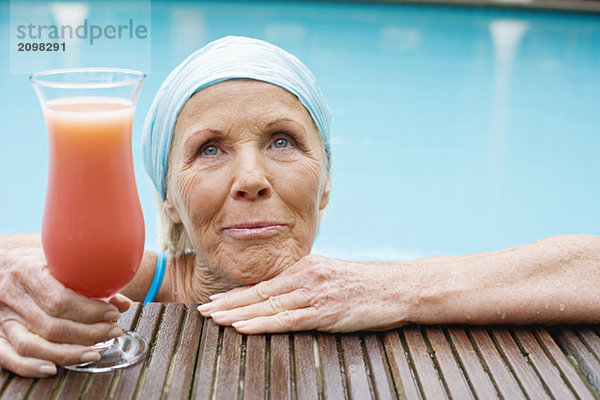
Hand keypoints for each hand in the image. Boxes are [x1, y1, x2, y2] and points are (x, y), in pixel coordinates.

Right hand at [0, 247, 131, 376]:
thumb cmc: (34, 264)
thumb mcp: (59, 262)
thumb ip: (89, 281)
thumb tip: (123, 303)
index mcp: (28, 272)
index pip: (61, 300)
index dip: (90, 311)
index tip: (113, 313)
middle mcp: (12, 297)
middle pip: (52, 326)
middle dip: (88, 333)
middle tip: (112, 332)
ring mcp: (2, 319)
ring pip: (33, 345)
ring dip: (68, 353)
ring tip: (94, 352)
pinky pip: (10, 358)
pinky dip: (31, 367)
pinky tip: (54, 368)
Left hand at [197, 254, 410, 333]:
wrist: (397, 287)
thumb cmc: (365, 285)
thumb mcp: (331, 276)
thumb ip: (306, 284)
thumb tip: (283, 296)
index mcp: (306, 268)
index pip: (264, 284)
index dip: (237, 295)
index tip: (216, 302)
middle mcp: (306, 277)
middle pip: (259, 293)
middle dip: (228, 304)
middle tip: (203, 311)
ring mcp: (315, 294)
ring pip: (268, 305)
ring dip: (238, 314)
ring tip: (214, 319)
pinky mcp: (325, 312)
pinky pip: (287, 319)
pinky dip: (262, 323)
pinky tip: (244, 327)